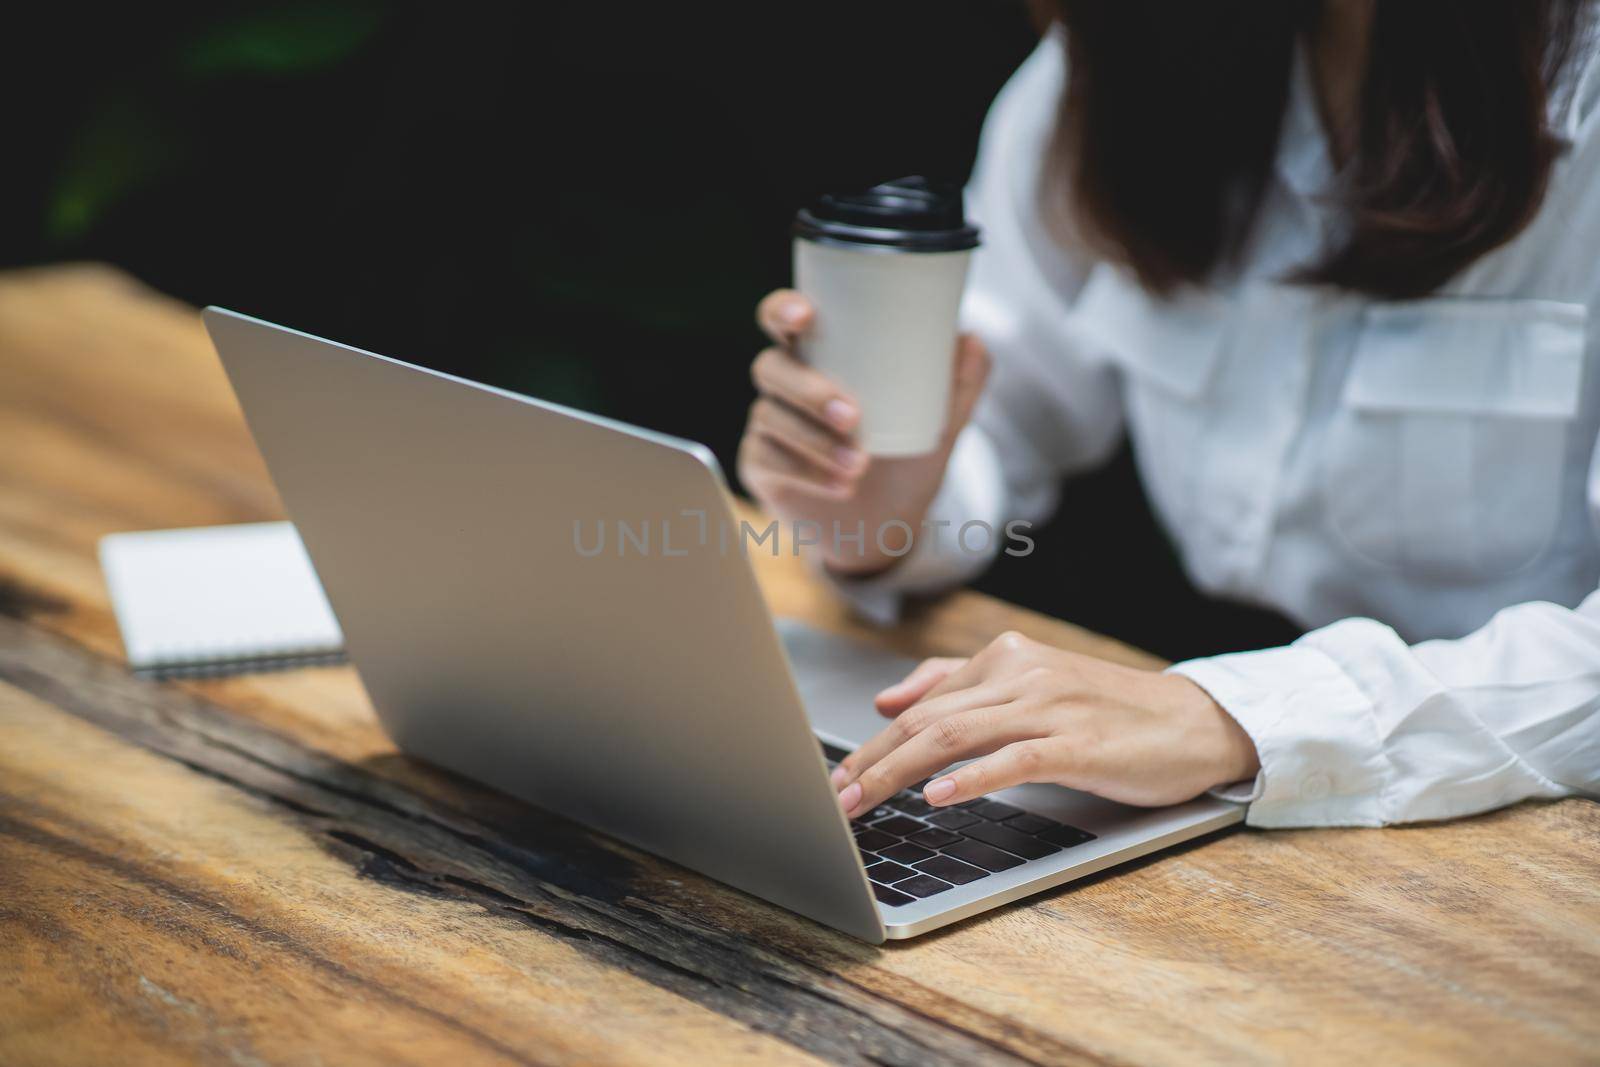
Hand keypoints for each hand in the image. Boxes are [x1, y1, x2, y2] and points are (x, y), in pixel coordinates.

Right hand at [736, 290, 989, 575]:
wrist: (887, 524)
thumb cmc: (905, 459)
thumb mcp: (940, 424)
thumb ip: (960, 384)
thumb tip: (972, 339)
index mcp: (821, 354)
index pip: (782, 317)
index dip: (783, 310)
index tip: (805, 316)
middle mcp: (787, 383)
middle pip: (772, 367)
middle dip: (810, 390)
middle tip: (854, 418)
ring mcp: (768, 424)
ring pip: (771, 417)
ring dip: (815, 441)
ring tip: (858, 465)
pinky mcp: (758, 465)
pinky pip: (767, 460)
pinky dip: (807, 472)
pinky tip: (841, 485)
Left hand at [830, 631, 1259, 816]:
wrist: (1195, 722)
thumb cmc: (1108, 712)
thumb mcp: (1029, 686)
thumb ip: (960, 685)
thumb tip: (888, 701)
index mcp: (1006, 656)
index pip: (924, 700)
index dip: (875, 740)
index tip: (838, 773)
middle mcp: (1022, 674)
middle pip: (929, 719)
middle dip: (874, 759)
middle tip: (836, 796)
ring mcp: (1050, 707)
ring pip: (956, 736)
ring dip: (900, 771)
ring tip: (863, 800)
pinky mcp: (1079, 744)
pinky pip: (1013, 759)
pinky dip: (971, 777)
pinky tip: (937, 796)